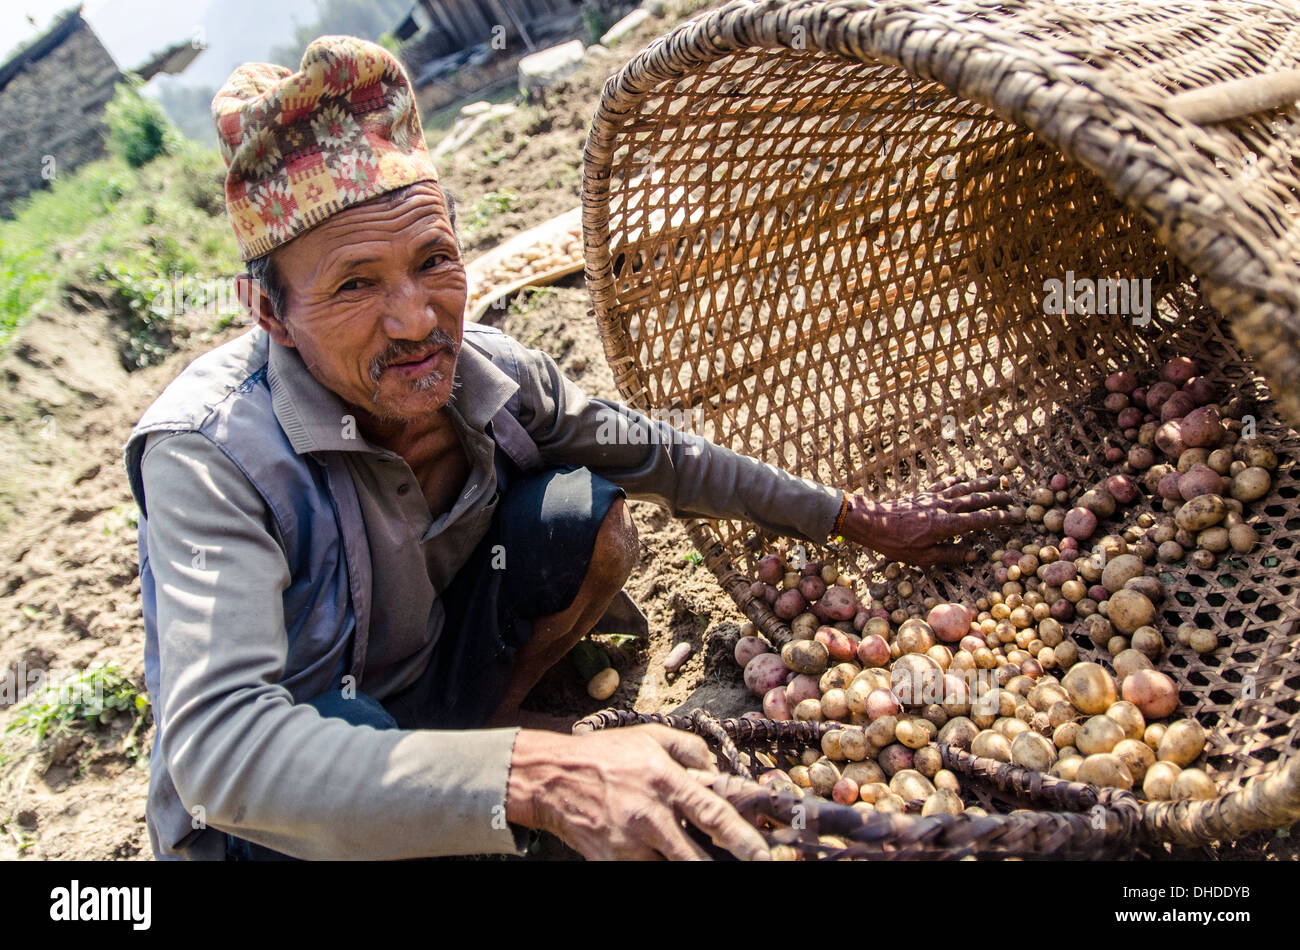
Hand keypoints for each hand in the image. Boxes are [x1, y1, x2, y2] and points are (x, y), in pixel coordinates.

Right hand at [505, 724, 770, 860]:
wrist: (550, 777)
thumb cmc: (604, 755)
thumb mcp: (650, 736)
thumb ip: (690, 749)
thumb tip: (718, 769)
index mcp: (664, 780)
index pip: (713, 815)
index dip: (743, 839)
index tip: (764, 855)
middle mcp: (650, 816)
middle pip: (697, 858)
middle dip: (722, 868)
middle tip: (747, 869)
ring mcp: (628, 844)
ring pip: (671, 869)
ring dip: (688, 865)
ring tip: (698, 859)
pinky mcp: (610, 862)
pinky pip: (644, 872)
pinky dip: (658, 867)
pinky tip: (663, 858)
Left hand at [839, 474, 1022, 566]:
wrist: (873, 522)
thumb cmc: (896, 544)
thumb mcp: (924, 558)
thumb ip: (951, 555)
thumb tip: (974, 555)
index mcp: (948, 525)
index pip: (982, 519)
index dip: (1001, 518)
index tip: (1017, 516)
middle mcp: (944, 507)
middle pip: (977, 499)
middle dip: (997, 498)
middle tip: (1012, 496)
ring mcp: (934, 498)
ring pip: (964, 488)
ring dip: (981, 484)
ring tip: (996, 480)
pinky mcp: (923, 495)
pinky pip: (944, 485)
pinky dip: (956, 481)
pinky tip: (962, 478)